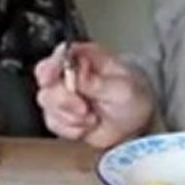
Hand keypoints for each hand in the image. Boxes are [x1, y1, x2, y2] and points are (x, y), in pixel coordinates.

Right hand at [35, 43, 153, 148]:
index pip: (60, 55)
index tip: (54, 79)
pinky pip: (53, 123)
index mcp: (85, 58)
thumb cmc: (133, 96)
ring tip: (91, 118)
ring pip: (46, 103)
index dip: (52, 66)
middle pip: (46, 80)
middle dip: (62, 99)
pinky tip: (86, 126)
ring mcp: (64, 95)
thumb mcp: (122, 89)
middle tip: (83, 108)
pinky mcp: (62, 116)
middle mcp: (70, 74)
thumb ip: (98, 83)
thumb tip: (77, 75)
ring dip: (69, 116)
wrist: (137, 123)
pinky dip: (70, 129)